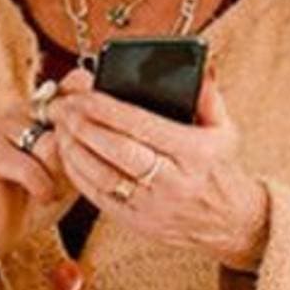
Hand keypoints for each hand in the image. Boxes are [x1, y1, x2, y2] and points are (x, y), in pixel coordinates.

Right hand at [0, 97, 75, 289]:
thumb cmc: (37, 198)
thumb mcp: (72, 169)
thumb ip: (86, 143)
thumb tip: (104, 115)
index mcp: (41, 106)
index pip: (75, 92)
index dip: (89, 127)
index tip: (90, 156)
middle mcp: (20, 109)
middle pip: (68, 122)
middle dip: (75, 160)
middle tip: (67, 182)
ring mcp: (1, 127)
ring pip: (51, 145)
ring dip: (58, 178)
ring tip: (52, 190)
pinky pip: (30, 168)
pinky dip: (42, 188)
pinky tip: (41, 197)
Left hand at [50, 69, 269, 271]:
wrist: (230, 223)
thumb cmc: (221, 168)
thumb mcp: (224, 129)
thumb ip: (208, 95)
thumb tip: (195, 65)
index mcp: (194, 152)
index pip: (142, 125)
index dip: (108, 109)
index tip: (84, 93)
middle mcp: (173, 181)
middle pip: (117, 150)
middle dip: (83, 125)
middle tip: (62, 106)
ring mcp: (153, 206)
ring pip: (102, 176)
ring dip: (74, 148)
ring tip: (59, 126)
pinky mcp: (138, 223)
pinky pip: (99, 197)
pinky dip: (78, 174)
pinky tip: (67, 153)